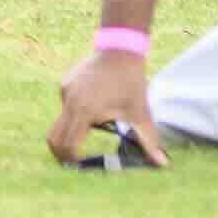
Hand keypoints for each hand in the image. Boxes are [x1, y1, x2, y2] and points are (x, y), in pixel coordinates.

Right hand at [48, 41, 163, 168]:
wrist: (120, 49)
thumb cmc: (131, 83)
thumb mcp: (141, 114)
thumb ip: (149, 142)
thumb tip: (163, 164)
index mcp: (84, 111)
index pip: (68, 145)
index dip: (71, 160)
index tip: (80, 167)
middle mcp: (69, 101)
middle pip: (54, 137)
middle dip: (61, 153)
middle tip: (73, 163)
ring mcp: (65, 90)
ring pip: (59, 121)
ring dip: (70, 132)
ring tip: (93, 129)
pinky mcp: (65, 83)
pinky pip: (65, 105)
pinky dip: (74, 114)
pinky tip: (95, 105)